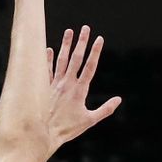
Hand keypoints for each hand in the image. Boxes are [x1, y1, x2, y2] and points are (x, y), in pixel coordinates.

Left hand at [43, 26, 121, 154]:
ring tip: (69, 31)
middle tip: (85, 28)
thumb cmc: (67, 129)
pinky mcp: (44, 88)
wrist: (43, 133)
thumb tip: (119, 100)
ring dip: (65, 45)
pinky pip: (46, 70)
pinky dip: (47, 59)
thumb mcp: (90, 121)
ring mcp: (54, 84)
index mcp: (80, 90)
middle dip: (81, 42)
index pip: (90, 67)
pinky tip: (49, 48)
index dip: (95, 52)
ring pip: (61, 60)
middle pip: (76, 59)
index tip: (100, 39)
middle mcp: (67, 84)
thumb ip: (105, 109)